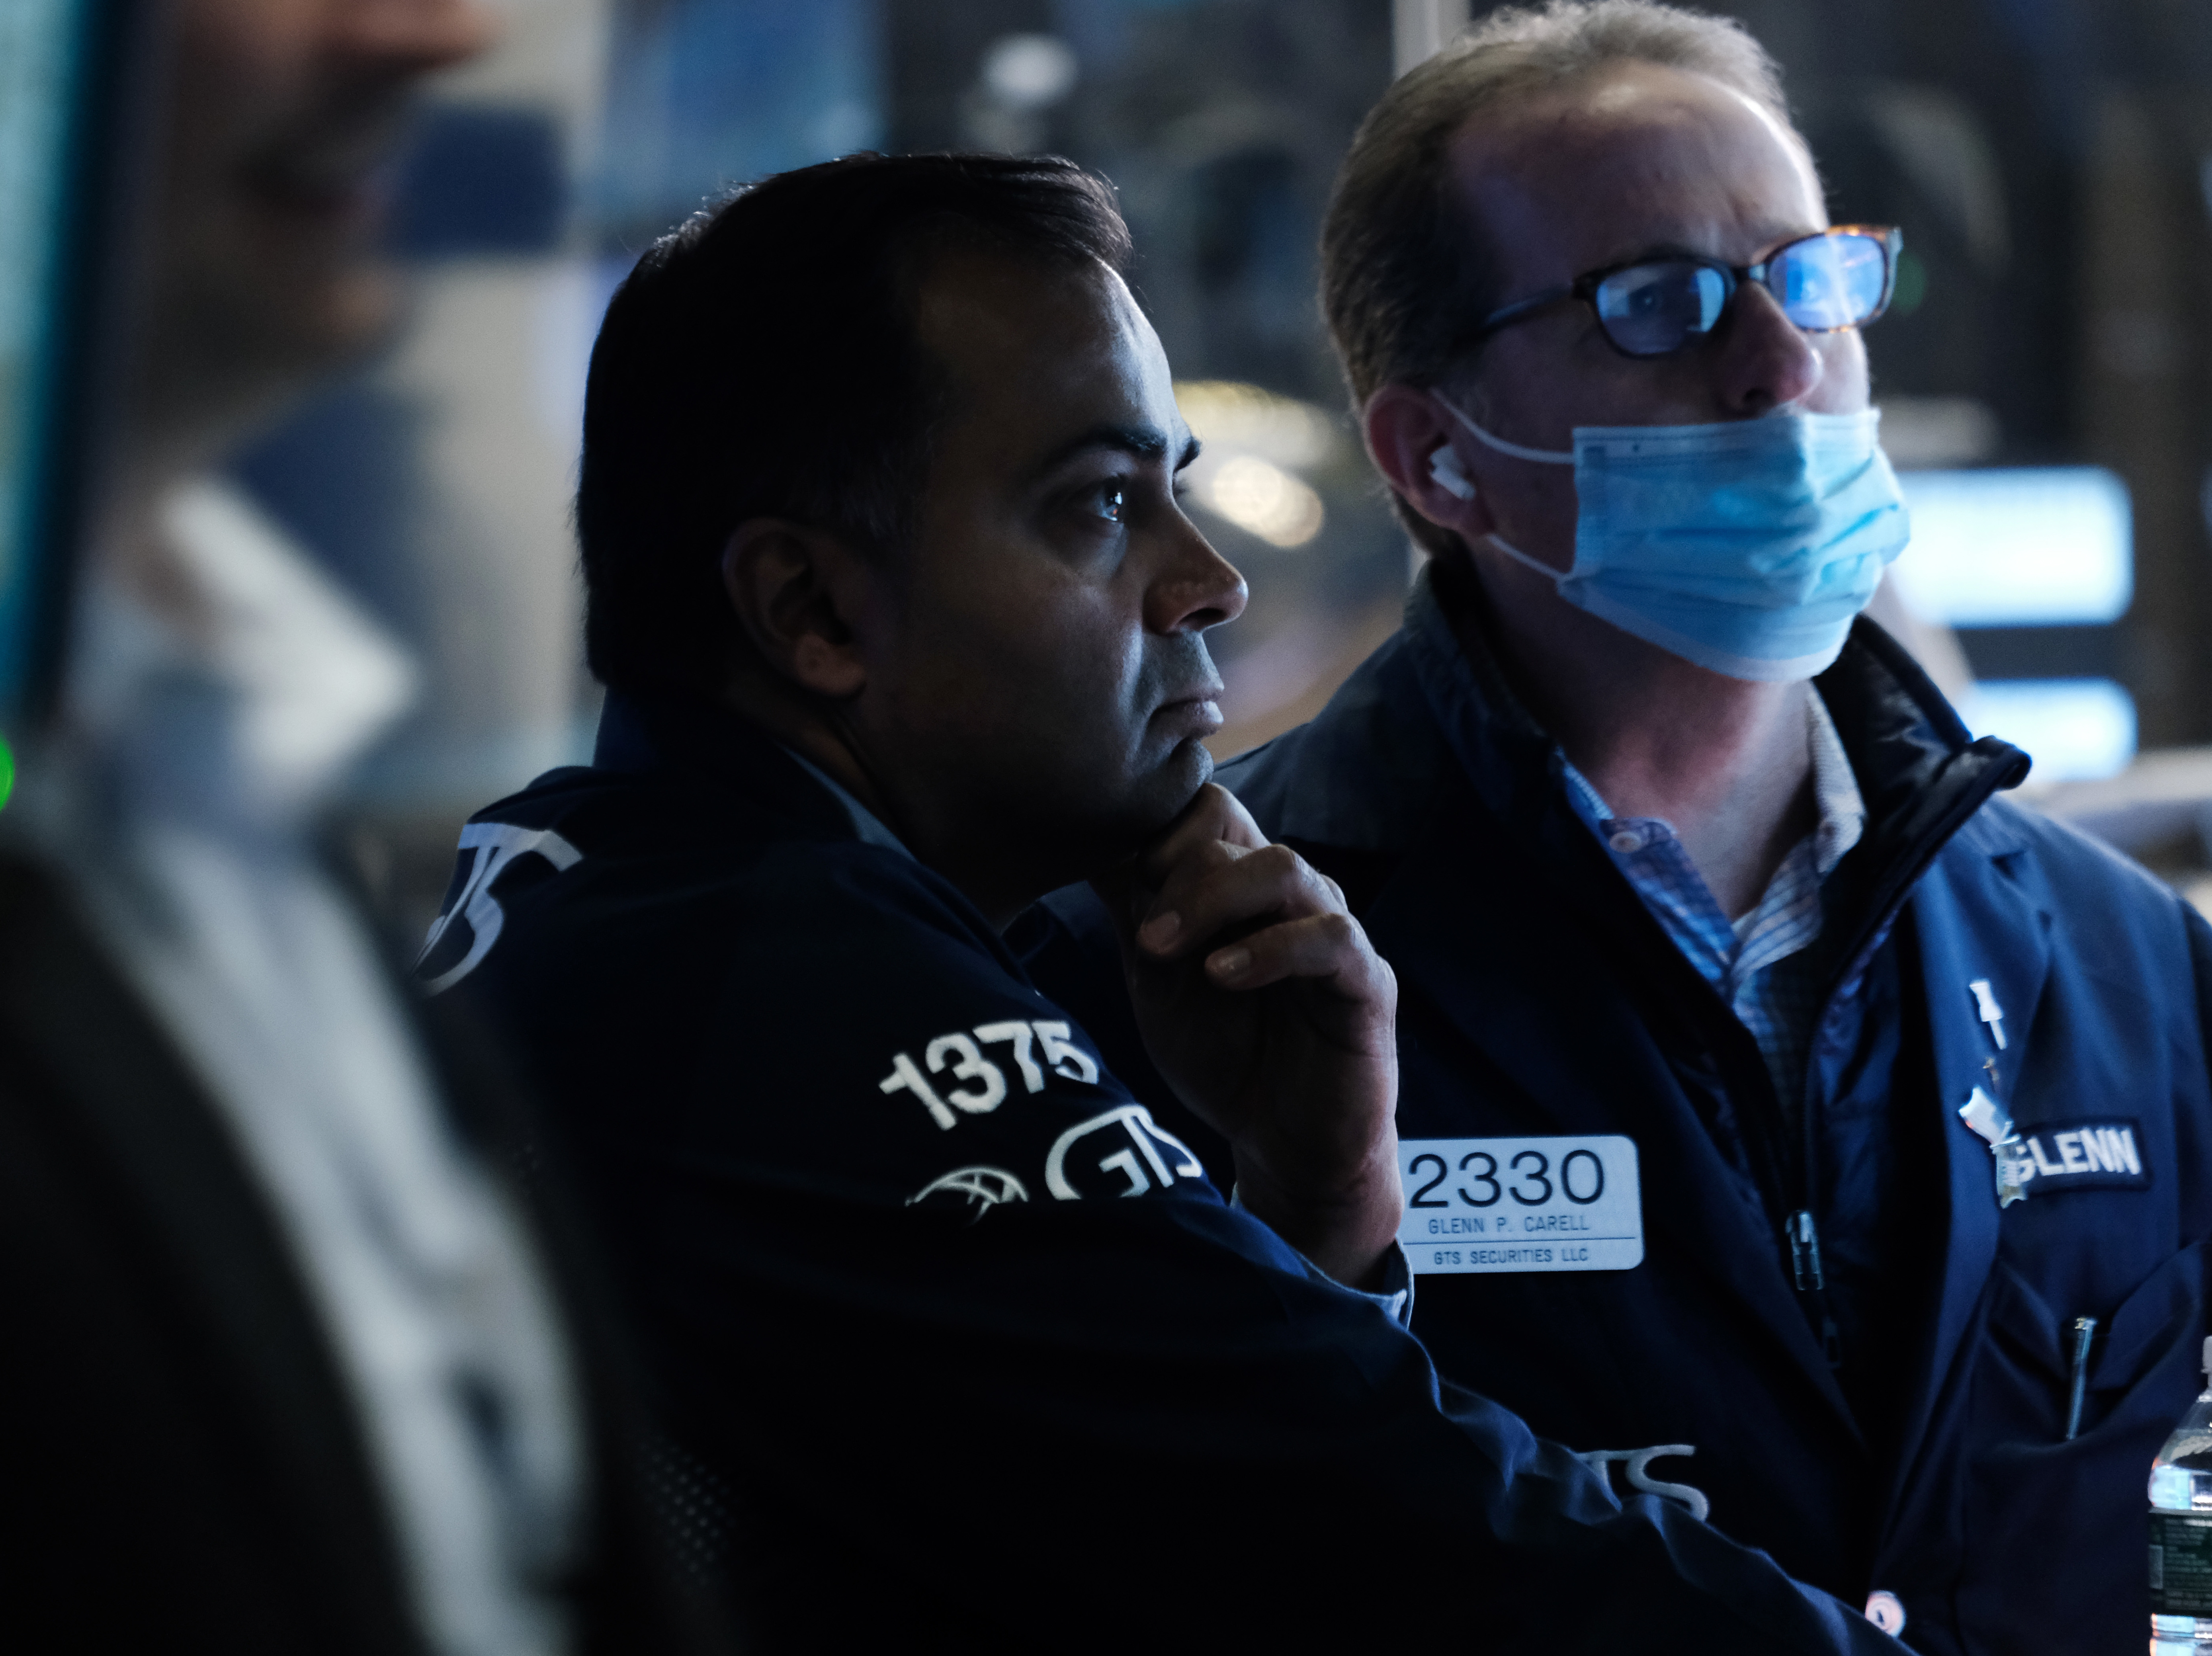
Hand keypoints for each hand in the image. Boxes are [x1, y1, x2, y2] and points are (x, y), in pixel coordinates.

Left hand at [1090, 784, 1400, 1285]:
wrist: (1281, 1142)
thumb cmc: (1223, 1054)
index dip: (1157, 834)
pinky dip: (1271, 948)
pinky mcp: (1366, 980)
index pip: (1205, 809)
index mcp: (1239, 884)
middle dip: (1175, 875)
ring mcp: (1331, 930)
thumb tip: (1090, 846)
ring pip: (1282, 867)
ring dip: (1213, 900)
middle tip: (1144, 939)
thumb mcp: (1159, 982)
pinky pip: (1330, 936)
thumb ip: (1137, 915)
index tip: (1123, 889)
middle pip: (1232, 827)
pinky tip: (1224, 975)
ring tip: (1166, 951)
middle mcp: (1288, 893)